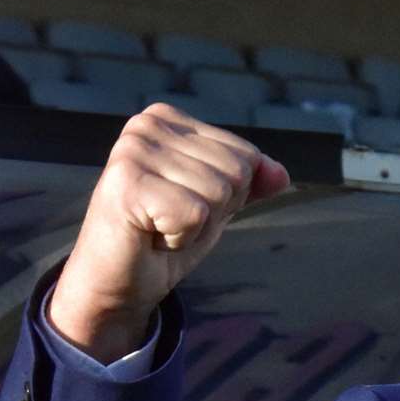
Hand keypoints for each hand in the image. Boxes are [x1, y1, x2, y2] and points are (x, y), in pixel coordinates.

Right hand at [49, 104, 291, 362]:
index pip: (246, 155)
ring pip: (218, 193)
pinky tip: (150, 235)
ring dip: (196, 225)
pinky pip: (194, 213)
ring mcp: (132, 150)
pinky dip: (181, 237)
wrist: (118, 281)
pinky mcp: (126, 182)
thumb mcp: (217, 205)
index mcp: (167, 119)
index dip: (229, 195)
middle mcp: (146, 125)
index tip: (185, 204)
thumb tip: (281, 174)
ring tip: (159, 226)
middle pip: (236, 172)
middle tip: (171, 220)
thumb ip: (250, 183)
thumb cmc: (164, 237)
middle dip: (214, 210)